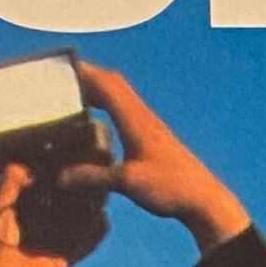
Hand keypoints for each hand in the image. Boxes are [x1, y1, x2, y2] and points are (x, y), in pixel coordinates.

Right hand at [68, 62, 251, 250]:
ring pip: (122, 97)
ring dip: (100, 91)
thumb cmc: (171, 187)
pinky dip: (110, 109)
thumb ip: (93, 178)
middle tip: (64, 79)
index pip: (108, 84)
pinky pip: (127, 113)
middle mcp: (143, 118)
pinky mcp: (154, 139)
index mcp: (135, 120)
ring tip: (77, 96)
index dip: (85, 72)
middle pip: (114, 85)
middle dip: (89, 77)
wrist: (203, 199)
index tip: (63, 67)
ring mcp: (150, 127)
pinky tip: (103, 123)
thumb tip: (62, 177)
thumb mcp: (127, 182)